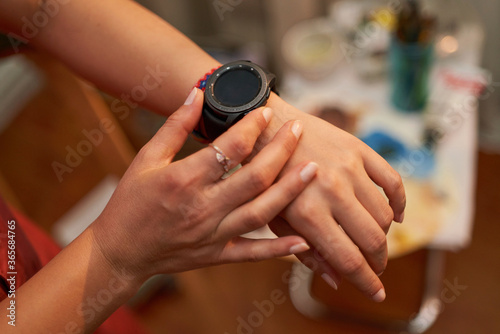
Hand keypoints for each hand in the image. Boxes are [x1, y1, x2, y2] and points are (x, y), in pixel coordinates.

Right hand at [90, 88, 317, 283]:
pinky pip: (253, 253)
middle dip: (281, 151)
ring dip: (290, 191)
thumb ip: (174, 127)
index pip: (229, 148)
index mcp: (184, 180)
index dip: (252, 126)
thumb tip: (197, 94)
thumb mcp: (146, 159)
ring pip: (261, 213)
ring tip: (313, 170)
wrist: (119, 251)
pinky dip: (279, 249)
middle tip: (298, 130)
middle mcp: (203, 208)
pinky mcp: (217, 255)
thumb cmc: (130, 203)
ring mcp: (213, 235)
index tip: (266, 112)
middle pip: (255, 178)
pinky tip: (303, 240)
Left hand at [264, 95, 405, 301]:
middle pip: (373, 240)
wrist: (265, 130)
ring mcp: (349, 169)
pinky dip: (399, 202)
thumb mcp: (275, 221)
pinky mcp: (359, 150)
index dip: (366, 282)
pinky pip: (393, 182)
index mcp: (308, 213)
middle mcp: (332, 191)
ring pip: (385, 215)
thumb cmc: (266, 181)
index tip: (377, 294)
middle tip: (376, 268)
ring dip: (384, 236)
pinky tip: (395, 215)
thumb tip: (336, 282)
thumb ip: (306, 252)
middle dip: (378, 262)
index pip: (348, 259)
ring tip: (373, 240)